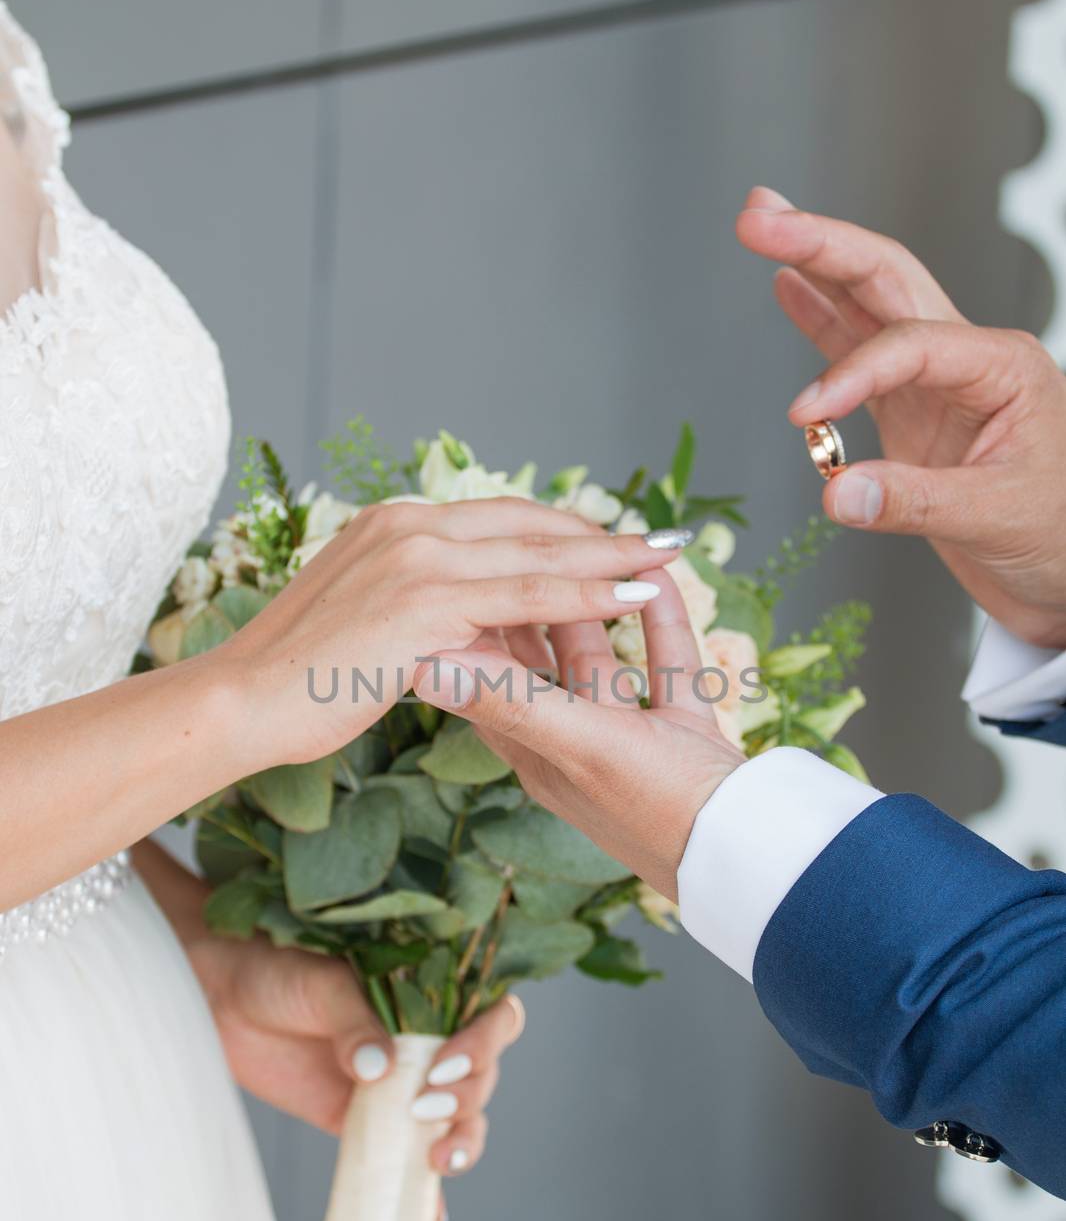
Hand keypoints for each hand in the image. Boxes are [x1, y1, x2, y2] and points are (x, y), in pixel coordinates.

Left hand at [135, 841, 522, 1178]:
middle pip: (484, 1076)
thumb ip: (354, 1024)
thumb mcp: (321, 985)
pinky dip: (422, 1192)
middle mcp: (426, 1040)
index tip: (444, 1065)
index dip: (485, 1043)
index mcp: (430, 994)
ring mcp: (400, 1085)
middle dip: (469, 1098)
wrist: (218, 999)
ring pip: (458, 1119)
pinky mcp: (364, 1121)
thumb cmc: (275, 970)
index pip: (492, 1018)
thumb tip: (377, 1070)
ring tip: (437, 1163)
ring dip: (462, 1142)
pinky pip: (404, 1157)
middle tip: (425, 1109)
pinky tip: (429, 1216)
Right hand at [219, 499, 685, 768]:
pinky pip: (531, 593)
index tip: (610, 538)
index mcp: (393, 526)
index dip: (560, 529)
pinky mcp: (427, 598)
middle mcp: (408, 525)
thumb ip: (409, 610)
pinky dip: (590, 590)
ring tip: (669, 555)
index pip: (497, 518)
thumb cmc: (294, 681)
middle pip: (529, 521)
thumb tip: (445, 626)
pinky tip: (636, 596)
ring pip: (540, 551)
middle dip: (601, 531)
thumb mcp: (360, 626)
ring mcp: (418, 556)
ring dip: (613, 553)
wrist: (240, 702)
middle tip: (662, 537)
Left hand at [412, 569, 744, 898]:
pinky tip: (660, 578)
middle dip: (525, 604)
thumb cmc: (662, 810)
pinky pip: (666, 660)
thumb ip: (512, 701)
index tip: (448, 576)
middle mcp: (574, 744)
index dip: (463, 629)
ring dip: (593, 604)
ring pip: (598, 656)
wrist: (753, 852)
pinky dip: (661, 618)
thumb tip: (425, 667)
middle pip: (536, 662)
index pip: (484, 681)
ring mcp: (632, 736)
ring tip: (581, 548)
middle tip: (508, 548)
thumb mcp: (583, 746)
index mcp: (536, 753)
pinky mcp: (684, 728)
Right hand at [736, 186, 1065, 648]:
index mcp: (1002, 366)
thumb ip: (914, 503)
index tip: (804, 414)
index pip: (908, 345)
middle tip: (758, 220)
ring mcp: (936, 382)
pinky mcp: (912, 411)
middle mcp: (968, 358)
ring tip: (758, 225)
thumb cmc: (1057, 536)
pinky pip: (859, 352)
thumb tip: (837, 496)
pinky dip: (820, 320)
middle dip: (822, 245)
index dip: (849, 372)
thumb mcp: (995, 518)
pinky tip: (787, 286)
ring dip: (814, 264)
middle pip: (886, 279)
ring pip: (868, 305)